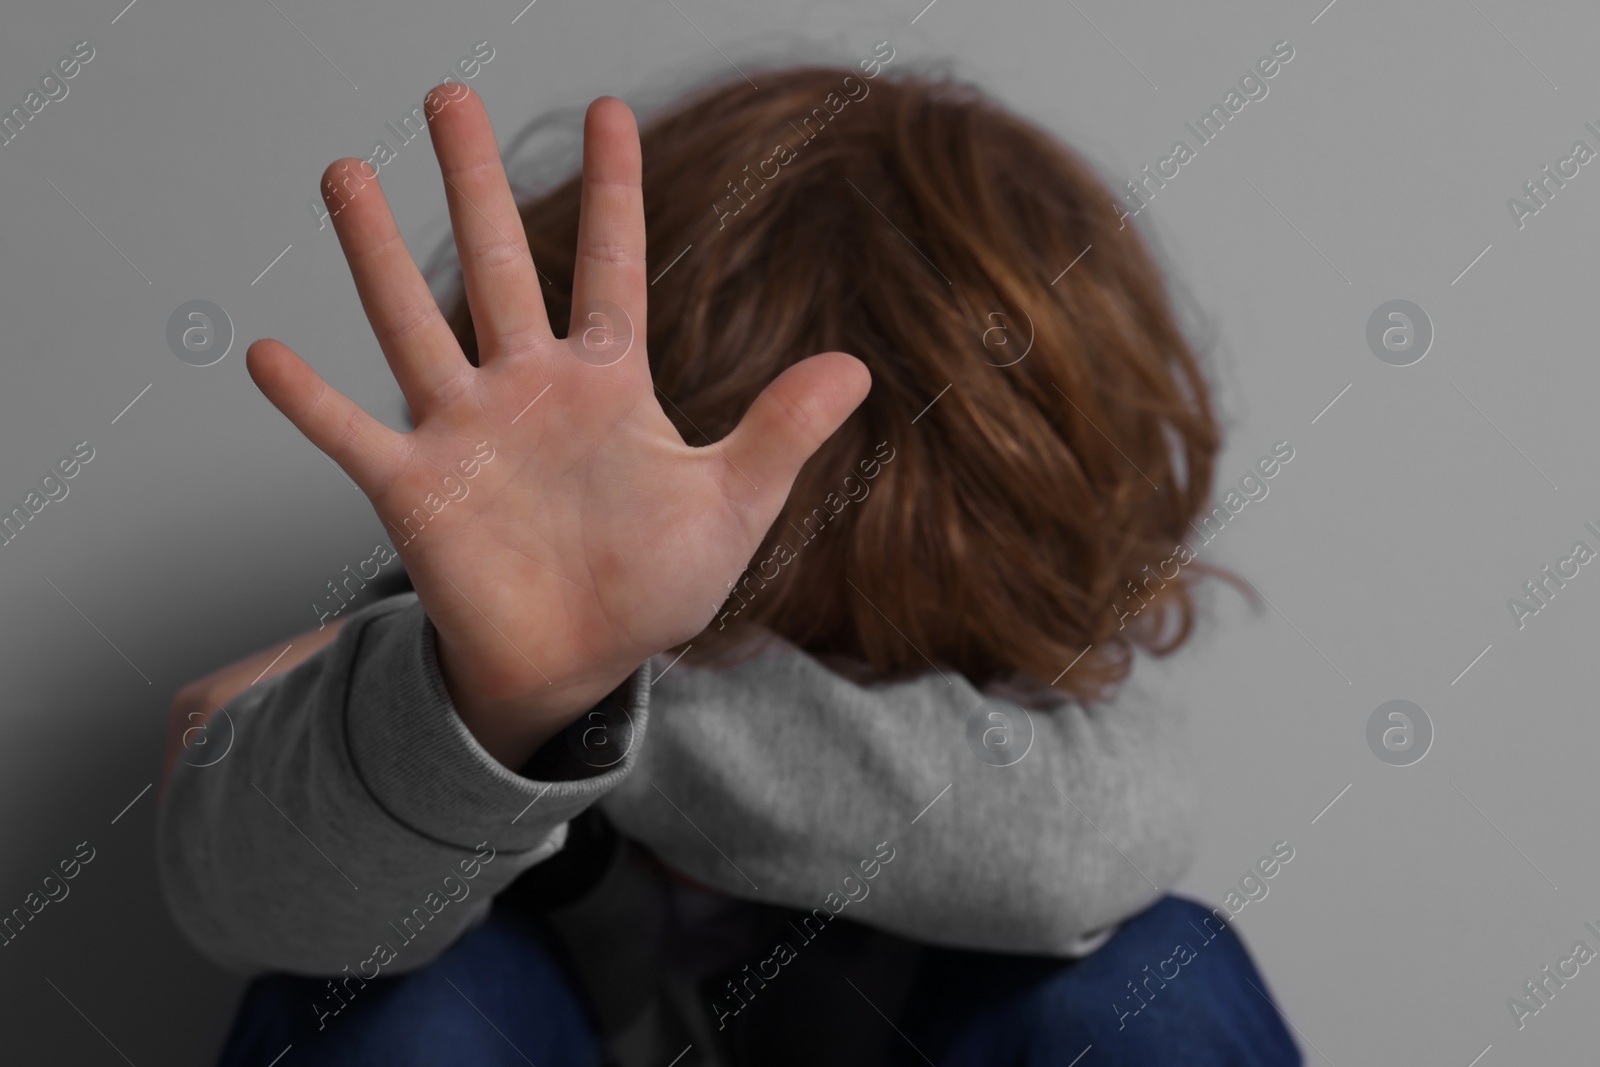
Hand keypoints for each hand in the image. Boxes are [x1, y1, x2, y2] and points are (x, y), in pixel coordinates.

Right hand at [246, 86, 869, 767]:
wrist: (578, 664)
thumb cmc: (651, 587)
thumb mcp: (730, 505)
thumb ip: (780, 432)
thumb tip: (857, 367)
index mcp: (605, 383)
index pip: (609, 264)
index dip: (612, 189)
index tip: (608, 108)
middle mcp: (526, 388)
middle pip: (494, 262)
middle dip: (471, 179)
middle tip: (445, 94)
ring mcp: (464, 432)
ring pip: (412, 322)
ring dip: (376, 252)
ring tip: (344, 173)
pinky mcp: (414, 490)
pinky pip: (350, 437)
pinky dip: (310, 402)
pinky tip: (266, 353)